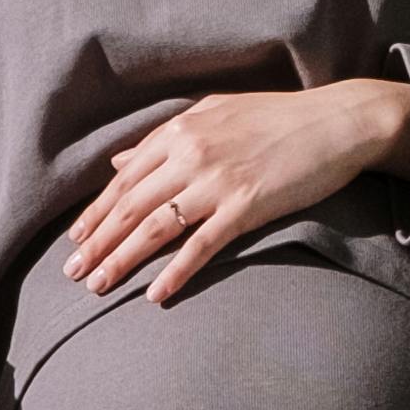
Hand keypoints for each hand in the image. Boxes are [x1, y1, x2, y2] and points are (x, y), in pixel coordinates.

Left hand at [63, 74, 409, 303]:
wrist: (336, 121)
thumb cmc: (278, 118)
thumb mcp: (214, 114)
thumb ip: (165, 139)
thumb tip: (119, 163)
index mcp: (180, 130)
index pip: (125, 179)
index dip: (96, 213)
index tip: (75, 240)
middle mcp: (191, 154)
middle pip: (130, 207)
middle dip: (97, 244)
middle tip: (73, 274)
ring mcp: (217, 181)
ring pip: (155, 228)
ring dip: (122, 261)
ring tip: (98, 287)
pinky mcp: (246, 206)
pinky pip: (201, 245)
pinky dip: (176, 272)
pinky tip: (156, 295)